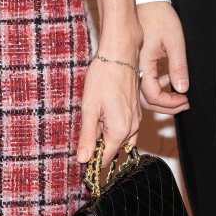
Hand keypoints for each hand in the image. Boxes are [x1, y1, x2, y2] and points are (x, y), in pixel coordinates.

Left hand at [76, 52, 141, 169]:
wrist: (120, 55)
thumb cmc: (103, 78)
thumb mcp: (89, 109)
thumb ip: (88, 136)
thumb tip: (84, 159)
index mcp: (120, 131)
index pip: (106, 159)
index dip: (91, 160)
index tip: (80, 155)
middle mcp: (132, 128)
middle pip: (114, 150)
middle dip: (99, 148)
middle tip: (84, 134)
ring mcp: (136, 119)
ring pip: (120, 140)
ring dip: (106, 137)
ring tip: (93, 121)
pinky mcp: (136, 111)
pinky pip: (125, 128)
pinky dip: (113, 128)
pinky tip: (102, 114)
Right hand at [138, 1, 188, 113]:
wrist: (147, 0)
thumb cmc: (159, 16)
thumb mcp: (175, 41)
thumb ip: (178, 67)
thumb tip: (182, 88)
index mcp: (142, 63)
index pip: (152, 95)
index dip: (169, 102)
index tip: (184, 99)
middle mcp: (135, 68)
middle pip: (146, 100)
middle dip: (166, 106)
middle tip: (183, 103)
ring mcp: (133, 66)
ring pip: (143, 94)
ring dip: (161, 98)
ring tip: (179, 94)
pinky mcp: (135, 63)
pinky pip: (142, 83)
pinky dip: (156, 87)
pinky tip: (168, 80)